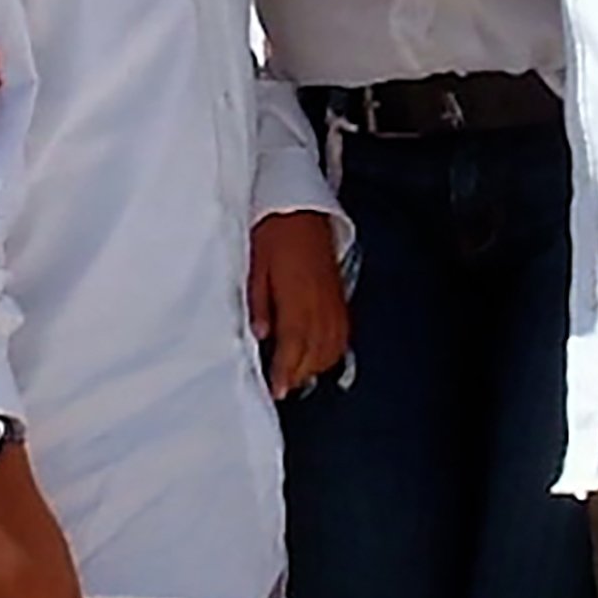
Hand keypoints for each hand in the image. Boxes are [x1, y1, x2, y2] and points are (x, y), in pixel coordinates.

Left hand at [247, 211, 350, 397]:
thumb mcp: (255, 266)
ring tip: (296, 374)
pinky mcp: (339, 296)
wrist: (301, 208)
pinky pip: (342, 333)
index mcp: (297, 296)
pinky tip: (320, 355)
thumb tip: (259, 335)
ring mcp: (333, 301)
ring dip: (315, 365)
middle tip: (280, 386)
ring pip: (331, 347)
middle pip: (314, 353)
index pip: (294, 346)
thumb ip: (258, 303)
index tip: (276, 390)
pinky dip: (332, 350)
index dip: (285, 372)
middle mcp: (319, 303)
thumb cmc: (274, 232)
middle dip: (298, 374)